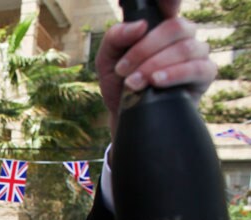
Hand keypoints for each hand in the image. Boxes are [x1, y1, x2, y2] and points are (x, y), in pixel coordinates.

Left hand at [96, 9, 216, 134]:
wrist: (126, 116)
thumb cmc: (119, 83)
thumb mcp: (107, 60)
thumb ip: (115, 38)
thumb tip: (140, 26)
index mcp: (161, 26)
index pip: (170, 5)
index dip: (167, 3)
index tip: (144, 24)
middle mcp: (182, 36)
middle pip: (175, 27)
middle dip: (144, 50)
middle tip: (123, 71)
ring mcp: (196, 53)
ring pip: (185, 48)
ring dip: (154, 66)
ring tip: (133, 83)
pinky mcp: (205, 74)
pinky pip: (198, 68)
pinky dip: (175, 74)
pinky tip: (157, 81)